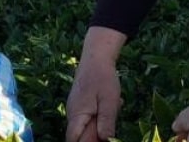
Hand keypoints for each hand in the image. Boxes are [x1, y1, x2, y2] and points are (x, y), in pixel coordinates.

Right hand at [65, 27, 126, 141]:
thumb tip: (105, 140)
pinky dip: (102, 115)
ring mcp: (77, 110)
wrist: (96, 56)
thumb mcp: (109, 100)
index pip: (73, 140)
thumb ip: (107, 122)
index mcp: (77, 116)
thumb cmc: (103, 77)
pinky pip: (91, 118)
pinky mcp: (82, 106)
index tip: (100, 139)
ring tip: (115, 106)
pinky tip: (113, 104)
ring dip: (103, 123)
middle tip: (112, 117)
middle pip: (82, 135)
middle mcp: (73, 115)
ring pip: (89, 126)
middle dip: (98, 133)